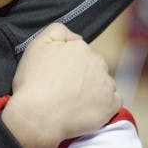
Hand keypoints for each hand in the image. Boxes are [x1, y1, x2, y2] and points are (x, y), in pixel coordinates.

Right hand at [1, 23, 120, 147]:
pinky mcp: (111, 105)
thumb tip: (74, 37)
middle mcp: (97, 62)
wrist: (38, 116)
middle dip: (82, 74)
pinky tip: (87, 109)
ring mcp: (106, 84)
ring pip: (103, 83)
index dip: (68, 63)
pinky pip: (113, 101)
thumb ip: (57, 31)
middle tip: (64, 89)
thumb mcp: (36, 45)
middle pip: (93, 66)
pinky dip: (103, 105)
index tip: (58, 75)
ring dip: (93, 89)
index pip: (79, 51)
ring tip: (74, 102)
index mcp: (80, 47)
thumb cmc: (33, 83)